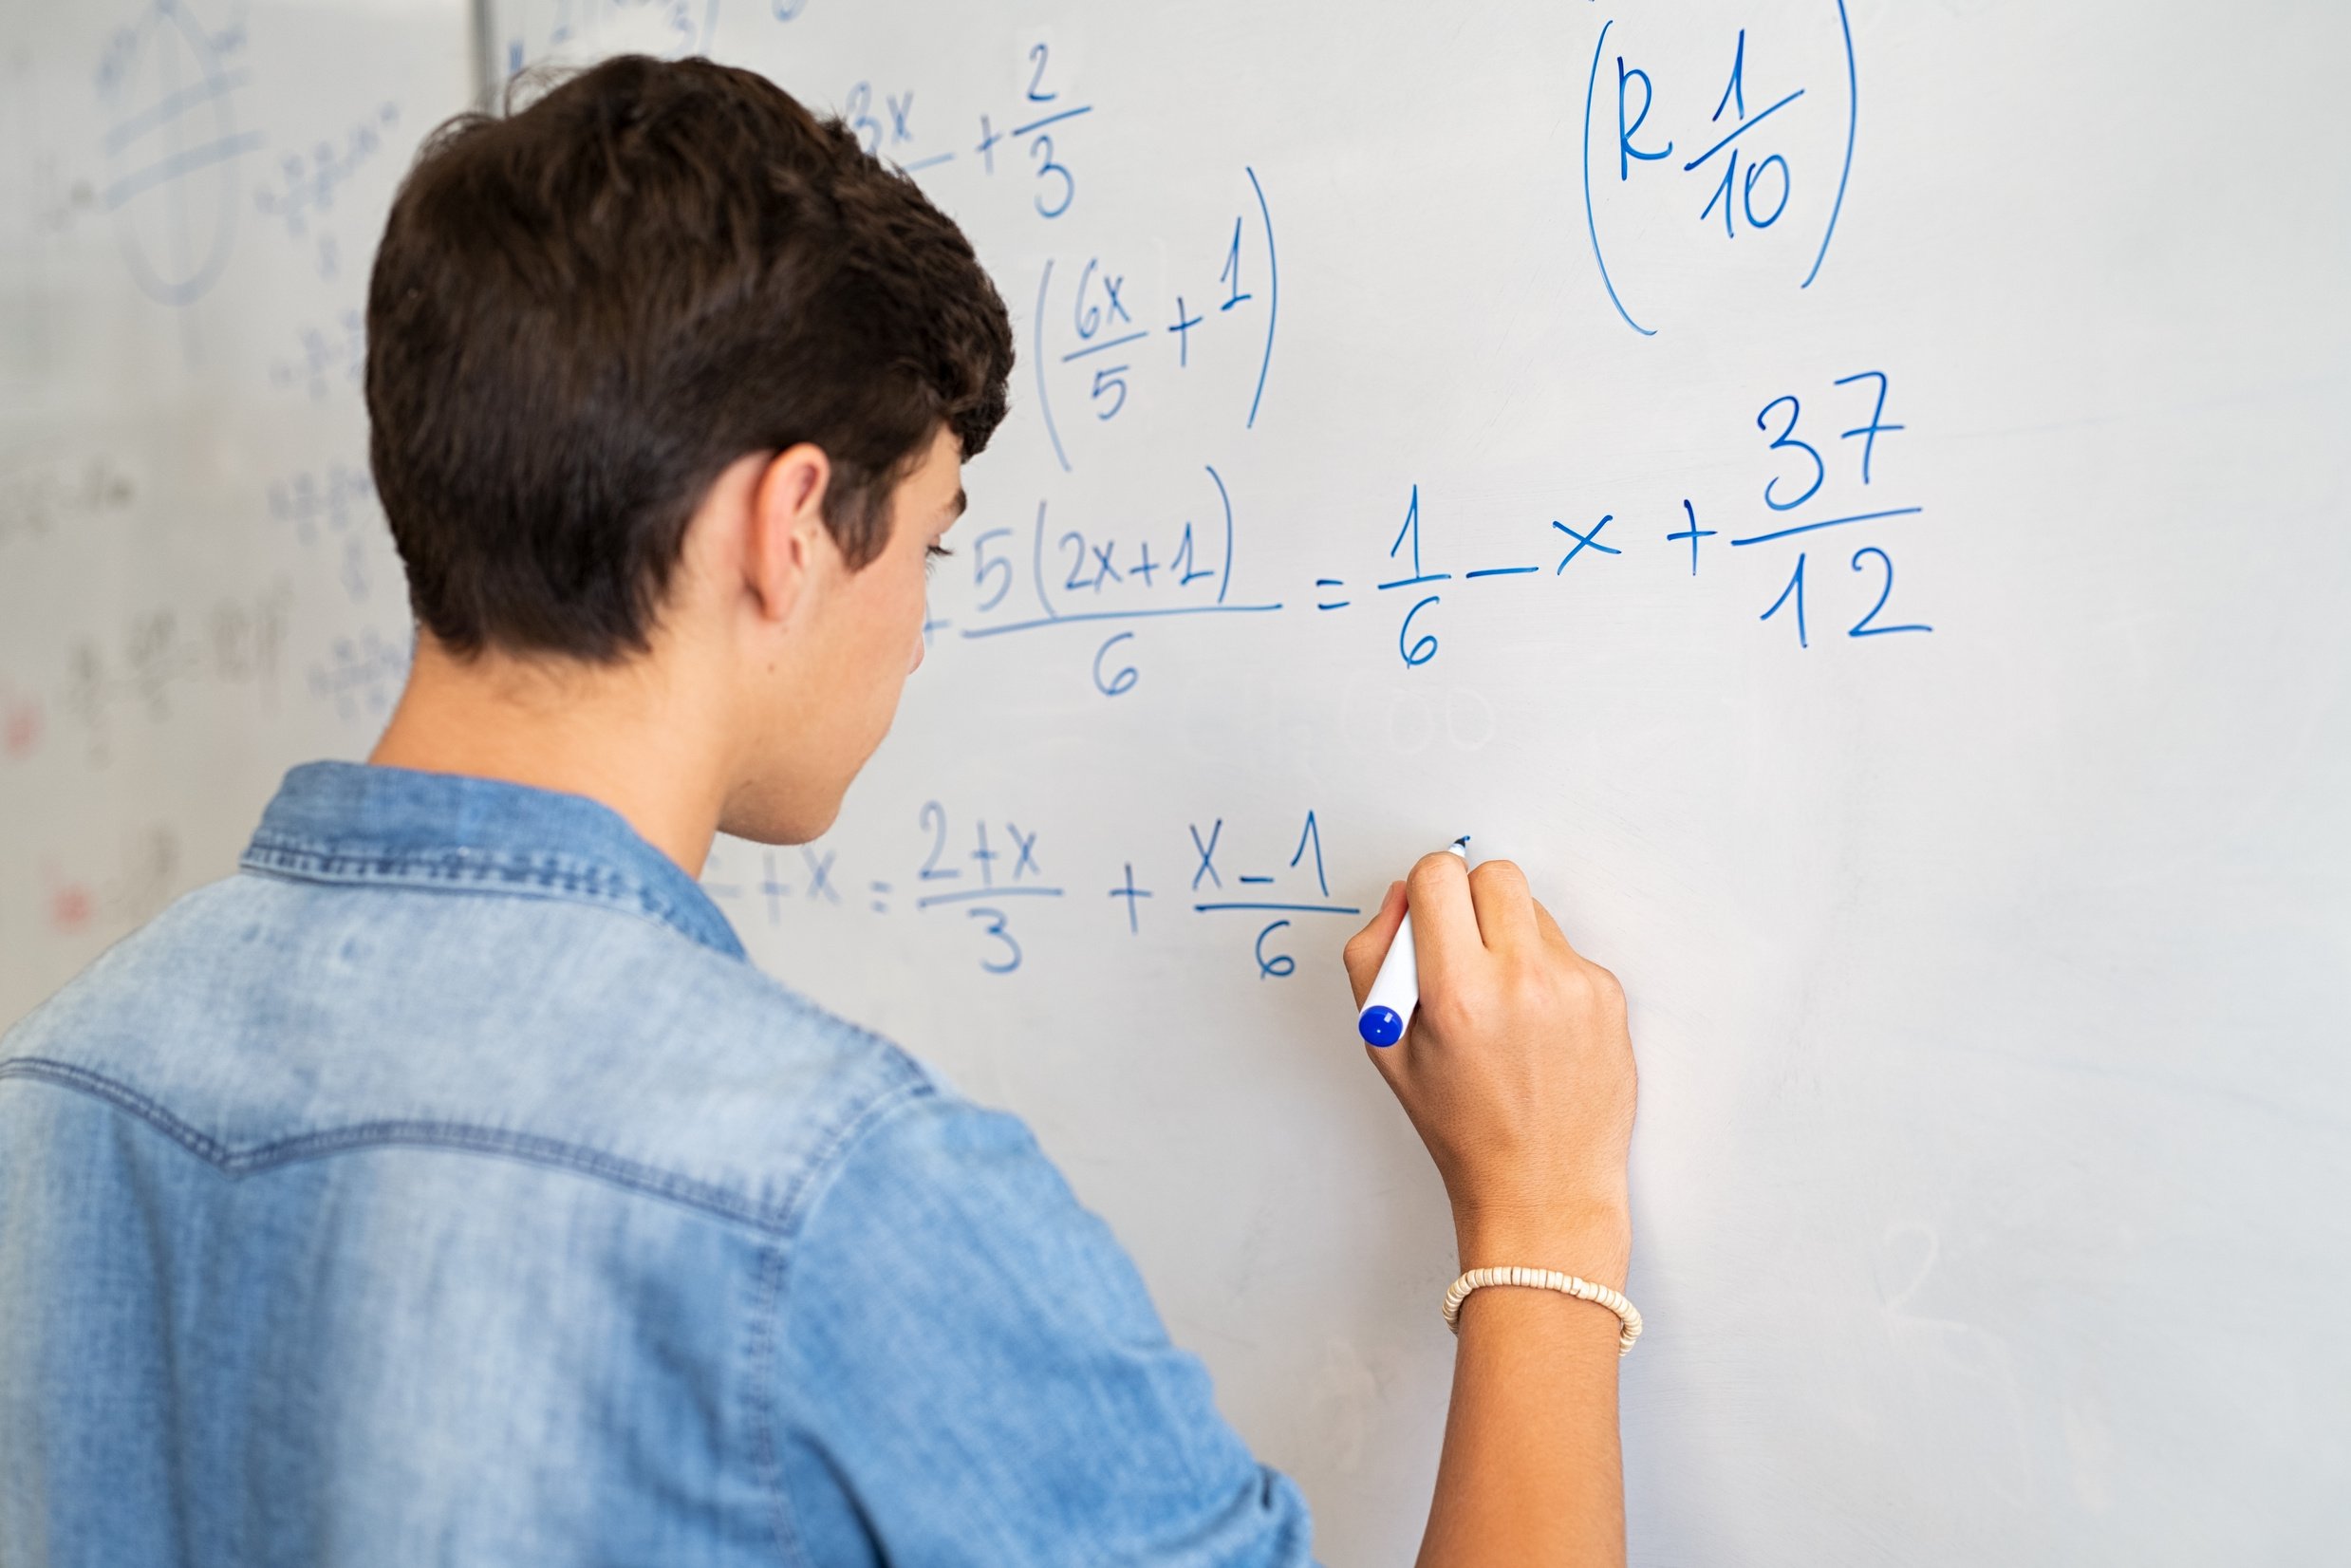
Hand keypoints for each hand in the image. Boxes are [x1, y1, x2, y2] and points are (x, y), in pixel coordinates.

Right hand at [1343, 854, 1635, 1285]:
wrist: (1543, 1188)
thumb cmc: (1461, 1126)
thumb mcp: (1385, 1047)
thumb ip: (1374, 959)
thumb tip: (1402, 898)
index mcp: (1457, 992)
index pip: (1440, 875)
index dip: (1425, 889)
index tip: (1427, 915)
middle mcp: (1521, 979)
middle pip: (1495, 875)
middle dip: (1470, 900)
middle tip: (1462, 948)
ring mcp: (1573, 985)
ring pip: (1533, 910)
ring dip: (1510, 936)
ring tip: (1501, 1002)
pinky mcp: (1607, 995)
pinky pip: (1565, 950)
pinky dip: (1545, 972)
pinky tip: (1536, 1026)